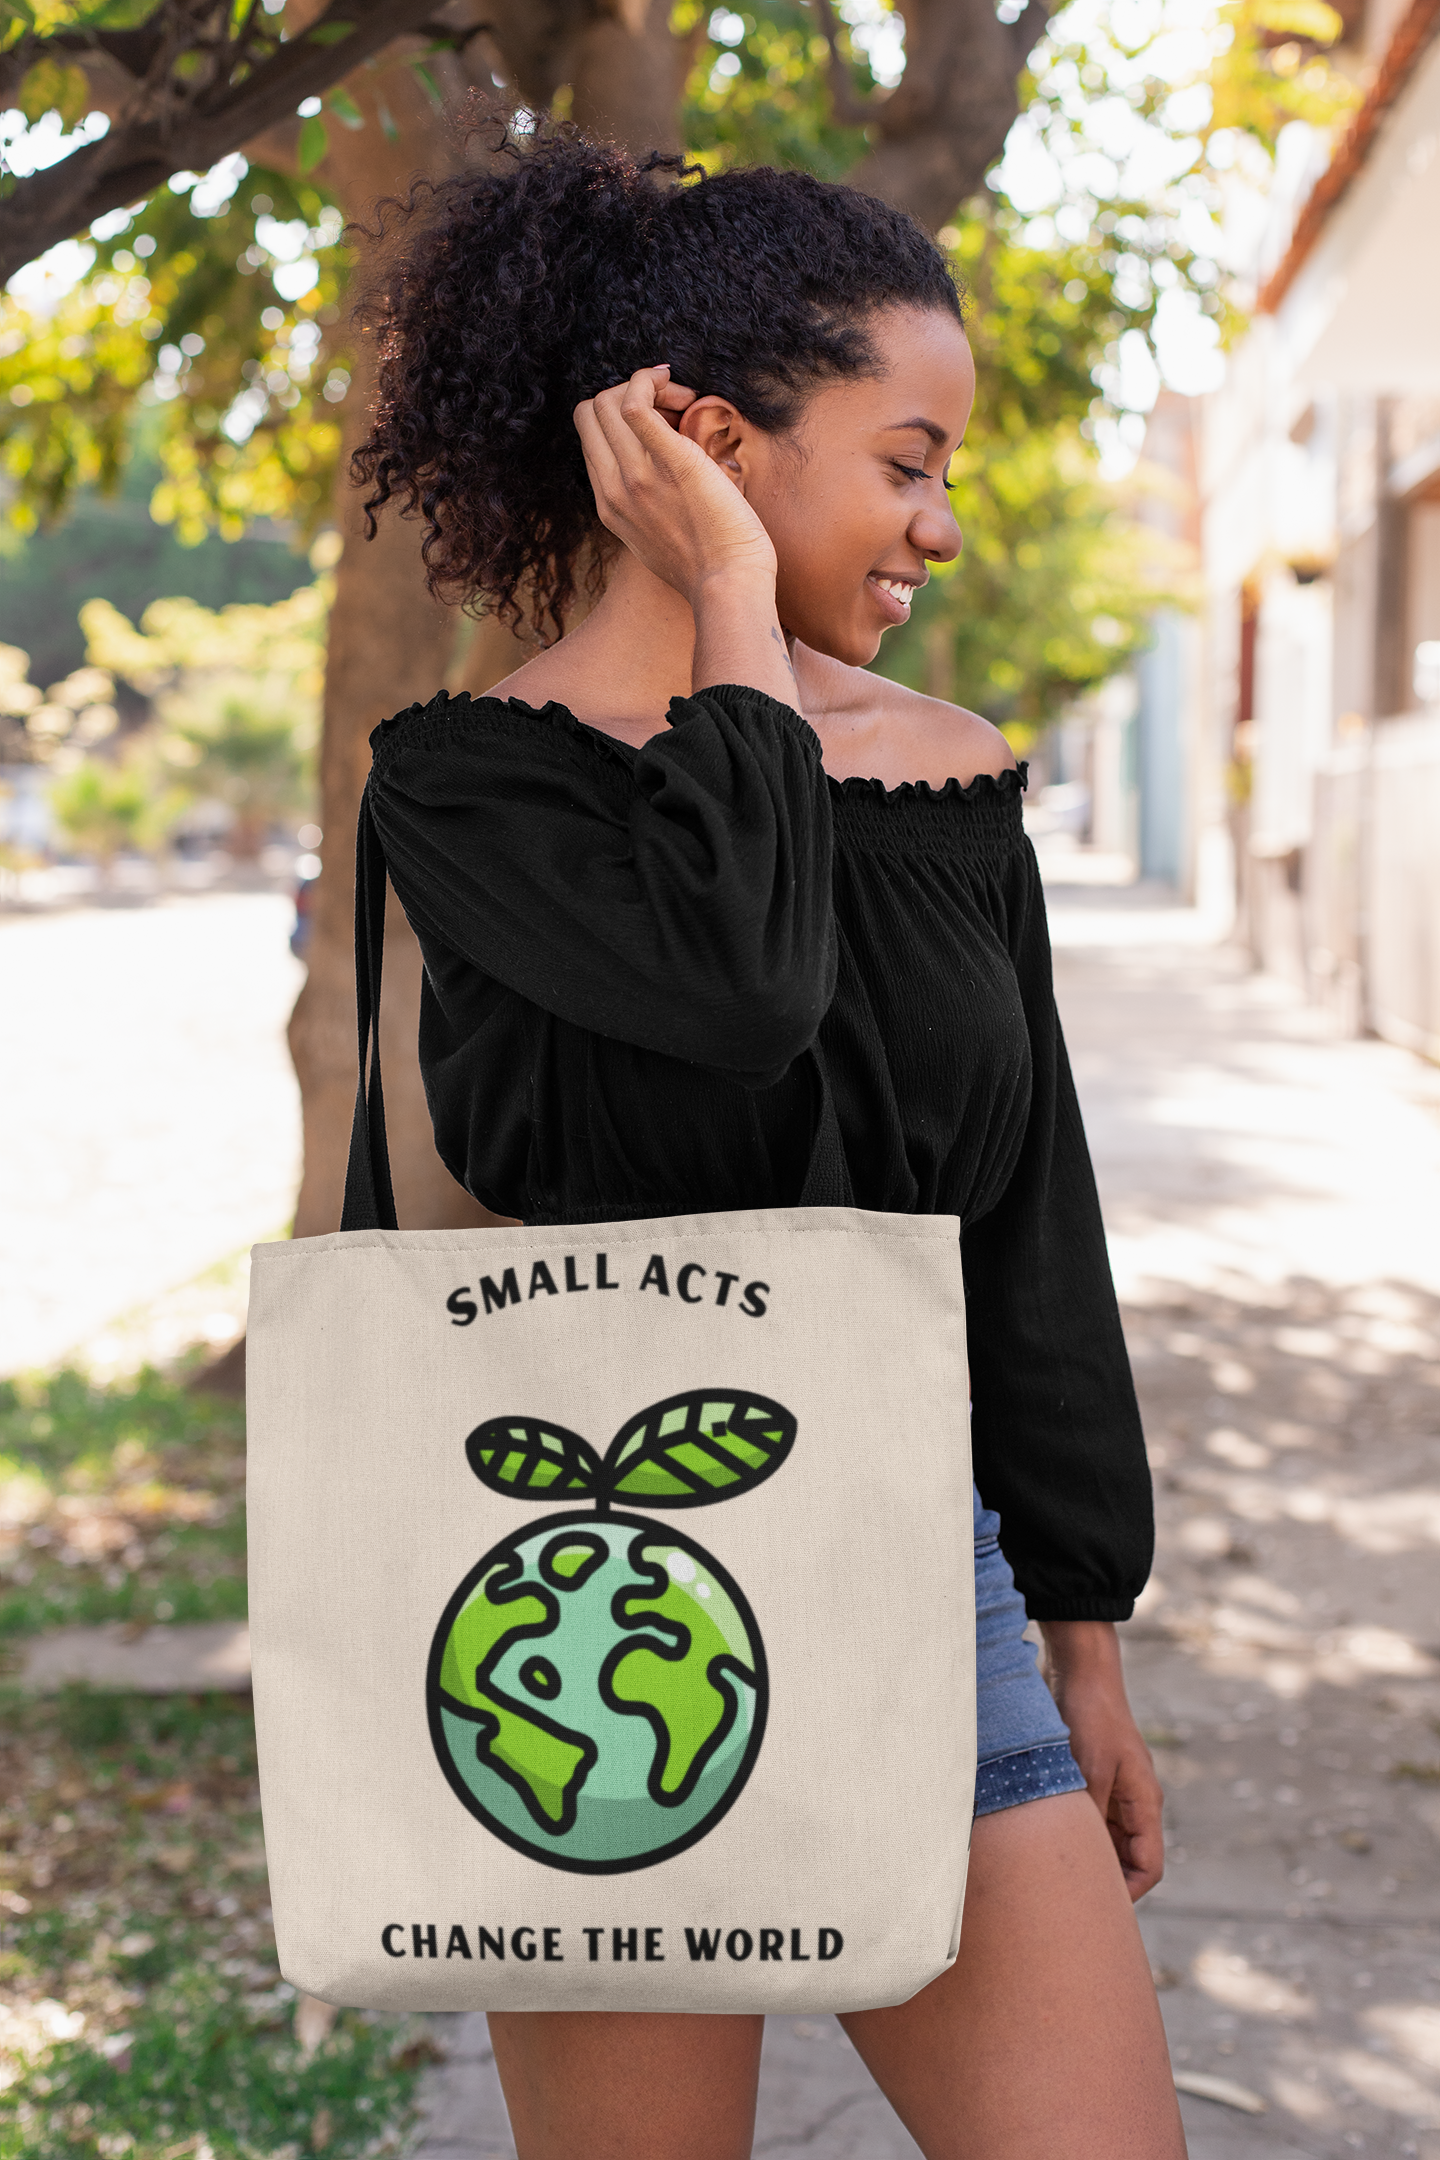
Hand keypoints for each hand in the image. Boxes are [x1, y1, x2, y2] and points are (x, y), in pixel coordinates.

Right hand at [573, 366, 776, 605]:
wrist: (729, 586)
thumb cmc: (709, 565)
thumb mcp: (658, 536)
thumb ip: (647, 504)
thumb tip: (665, 470)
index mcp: (609, 505)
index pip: (590, 436)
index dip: (621, 416)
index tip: (662, 423)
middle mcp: (614, 489)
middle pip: (590, 412)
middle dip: (626, 393)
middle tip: (673, 407)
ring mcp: (638, 477)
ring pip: (608, 402)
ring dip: (647, 386)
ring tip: (684, 402)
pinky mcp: (673, 464)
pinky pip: (636, 406)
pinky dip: (652, 383)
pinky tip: (684, 395)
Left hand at [1040, 1621, 1164, 1899]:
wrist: (1080, 1670)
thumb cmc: (1091, 1716)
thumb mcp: (1091, 1769)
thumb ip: (1091, 1815)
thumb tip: (1081, 1860)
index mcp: (1144, 1804)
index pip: (1147, 1867)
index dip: (1126, 1893)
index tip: (1094, 1905)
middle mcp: (1132, 1803)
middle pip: (1125, 1860)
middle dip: (1101, 1881)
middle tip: (1064, 1896)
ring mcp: (1112, 1792)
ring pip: (1103, 1842)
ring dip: (1082, 1856)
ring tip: (1049, 1872)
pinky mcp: (1091, 1781)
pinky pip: (1086, 1820)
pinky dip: (1069, 1834)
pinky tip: (1041, 1840)